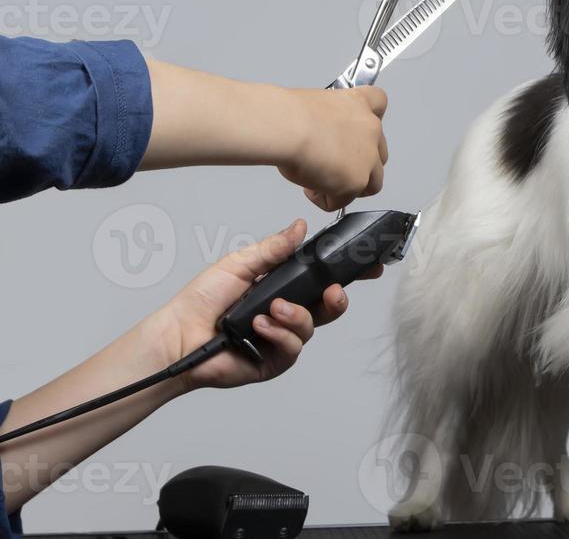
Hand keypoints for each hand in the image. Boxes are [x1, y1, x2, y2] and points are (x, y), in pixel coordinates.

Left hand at [143, 220, 379, 390]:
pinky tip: (260, 327)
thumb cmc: (202, 301)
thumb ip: (274, 248)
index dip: (346, 275)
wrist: (178, 334)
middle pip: (328, 309)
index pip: (322, 281)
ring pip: (311, 327)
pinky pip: (293, 348)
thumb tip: (299, 226)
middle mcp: (286, 314)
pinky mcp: (274, 362)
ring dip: (295, 316)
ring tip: (272, 309)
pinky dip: (279, 335)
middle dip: (338, 300)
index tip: (369, 266)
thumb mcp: (239, 264)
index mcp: (283, 289)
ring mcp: (282, 339)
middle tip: (333, 292)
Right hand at [278, 87, 388, 211]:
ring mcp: (368, 157)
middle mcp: (370, 129)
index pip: (378, 104)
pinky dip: (326, 199)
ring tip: (322, 182)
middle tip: (331, 166)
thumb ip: (329, 123)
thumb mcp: (313, 107)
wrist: (288, 128)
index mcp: (358, 104)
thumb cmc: (290, 115)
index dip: (367, 120)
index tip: (354, 131)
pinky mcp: (357, 181)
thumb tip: (322, 138)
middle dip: (358, 165)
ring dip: (350, 187)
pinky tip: (309, 188)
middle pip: (379, 154)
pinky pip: (344, 201)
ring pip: (372, 183)